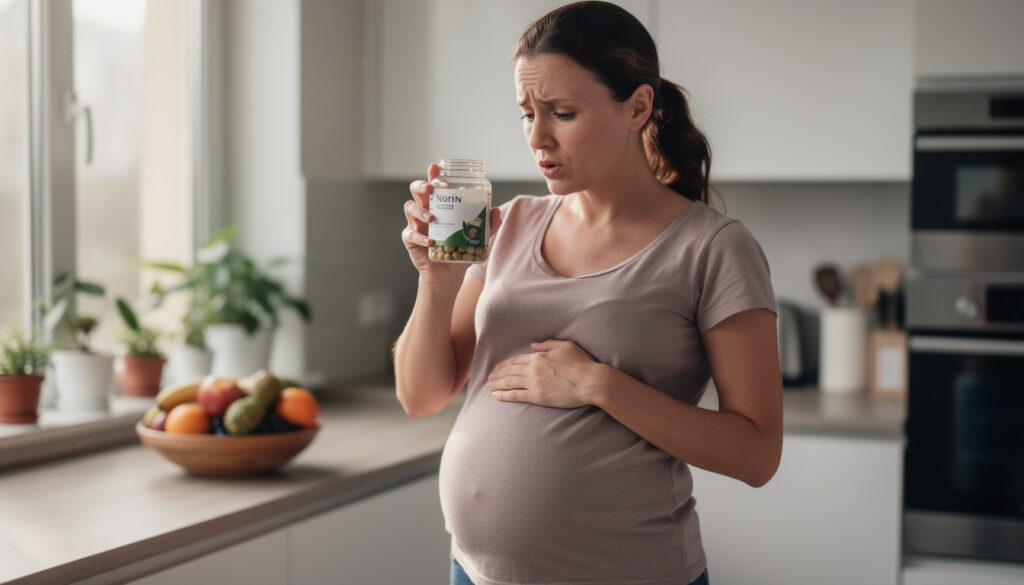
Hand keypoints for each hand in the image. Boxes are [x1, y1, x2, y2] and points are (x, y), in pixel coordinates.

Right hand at [402, 164, 501, 283]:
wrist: (448, 273)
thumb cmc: (460, 250)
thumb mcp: (477, 238)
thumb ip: (487, 225)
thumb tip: (496, 211)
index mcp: (440, 205)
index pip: (435, 185)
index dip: (433, 175)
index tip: (436, 168)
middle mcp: (426, 210)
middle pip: (416, 190)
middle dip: (421, 185)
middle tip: (431, 188)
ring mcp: (416, 224)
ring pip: (409, 207)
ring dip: (420, 210)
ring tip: (433, 218)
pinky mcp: (410, 239)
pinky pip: (410, 233)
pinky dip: (420, 237)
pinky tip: (431, 242)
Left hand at [487, 340, 607, 407]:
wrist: (591, 381)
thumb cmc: (582, 363)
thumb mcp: (566, 346)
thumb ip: (548, 344)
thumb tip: (533, 345)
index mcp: (539, 356)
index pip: (516, 360)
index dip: (504, 364)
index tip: (497, 367)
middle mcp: (534, 369)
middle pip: (509, 371)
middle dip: (497, 374)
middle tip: (489, 377)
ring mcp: (535, 383)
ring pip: (509, 382)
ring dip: (497, 384)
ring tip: (489, 386)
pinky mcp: (538, 397)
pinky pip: (516, 395)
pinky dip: (504, 395)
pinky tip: (496, 395)